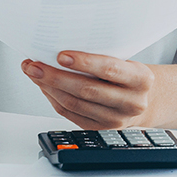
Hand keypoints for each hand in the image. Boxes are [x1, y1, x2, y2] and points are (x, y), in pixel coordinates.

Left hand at [22, 52, 155, 129]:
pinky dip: (53, 98)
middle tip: (35, 65)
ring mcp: (115, 120)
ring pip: (74, 103)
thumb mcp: (126, 61)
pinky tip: (44, 86)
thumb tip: (61, 47)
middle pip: (87, 90)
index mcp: (141, 79)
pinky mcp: (99, 128)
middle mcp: (131, 102)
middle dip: (55, 76)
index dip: (84, 62)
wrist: (142, 100)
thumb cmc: (128, 75)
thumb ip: (102, 56)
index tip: (61, 55)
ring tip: (34, 72)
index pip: (110, 69)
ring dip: (48, 87)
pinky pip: (69, 113)